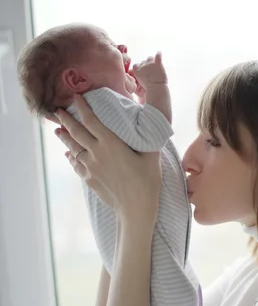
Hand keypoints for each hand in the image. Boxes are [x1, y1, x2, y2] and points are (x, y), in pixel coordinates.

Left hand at [53, 95, 160, 221]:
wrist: (135, 208)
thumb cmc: (147, 181)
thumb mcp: (151, 156)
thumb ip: (146, 138)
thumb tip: (149, 124)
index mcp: (111, 143)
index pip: (91, 120)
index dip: (82, 107)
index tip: (76, 97)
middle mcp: (96, 153)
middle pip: (76, 132)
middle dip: (66, 119)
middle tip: (57, 111)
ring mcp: (90, 167)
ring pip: (73, 148)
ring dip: (65, 138)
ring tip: (58, 130)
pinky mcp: (89, 180)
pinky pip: (76, 165)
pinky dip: (71, 157)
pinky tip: (68, 155)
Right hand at [130, 52, 166, 97]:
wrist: (156, 89)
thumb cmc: (147, 89)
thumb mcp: (137, 84)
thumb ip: (135, 78)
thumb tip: (135, 73)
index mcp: (136, 70)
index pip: (136, 65)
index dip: (140, 68)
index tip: (143, 72)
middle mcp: (142, 66)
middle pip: (144, 61)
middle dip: (146, 65)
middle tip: (151, 72)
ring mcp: (150, 64)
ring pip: (150, 58)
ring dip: (152, 61)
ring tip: (155, 67)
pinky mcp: (158, 64)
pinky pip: (158, 55)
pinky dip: (159, 54)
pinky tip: (159, 53)